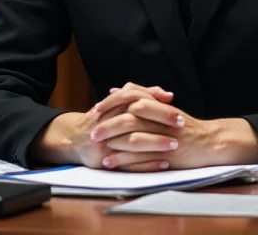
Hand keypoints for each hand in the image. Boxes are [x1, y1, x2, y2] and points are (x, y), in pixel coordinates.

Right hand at [30, 83, 172, 168]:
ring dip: (155, 144)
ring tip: (175, 145)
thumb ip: (144, 94)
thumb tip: (168, 95)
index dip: (159, 107)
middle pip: (136, 120)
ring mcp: (106, 142)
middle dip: (160, 123)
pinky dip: (147, 164)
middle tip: (181, 126)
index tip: (179, 114)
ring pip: (132, 142)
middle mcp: (108, 121)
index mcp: (114, 105)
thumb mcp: (121, 101)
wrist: (76, 137)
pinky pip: (128, 163)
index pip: (137, 100)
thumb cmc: (105, 117)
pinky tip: (163, 163)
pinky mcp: (104, 160)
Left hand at [91, 91, 257, 170]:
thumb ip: (142, 97)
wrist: (211, 142)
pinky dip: (124, 160)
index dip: (113, 102)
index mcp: (161, 105)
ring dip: (113, 141)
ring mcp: (164, 137)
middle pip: (130, 115)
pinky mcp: (166, 155)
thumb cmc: (186, 126)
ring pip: (134, 136)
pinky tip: (110, 162)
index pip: (133, 96)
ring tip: (97, 145)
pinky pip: (142, 157)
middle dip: (108, 122)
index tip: (97, 108)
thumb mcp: (164, 108)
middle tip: (92, 128)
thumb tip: (117, 89)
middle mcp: (162, 119)